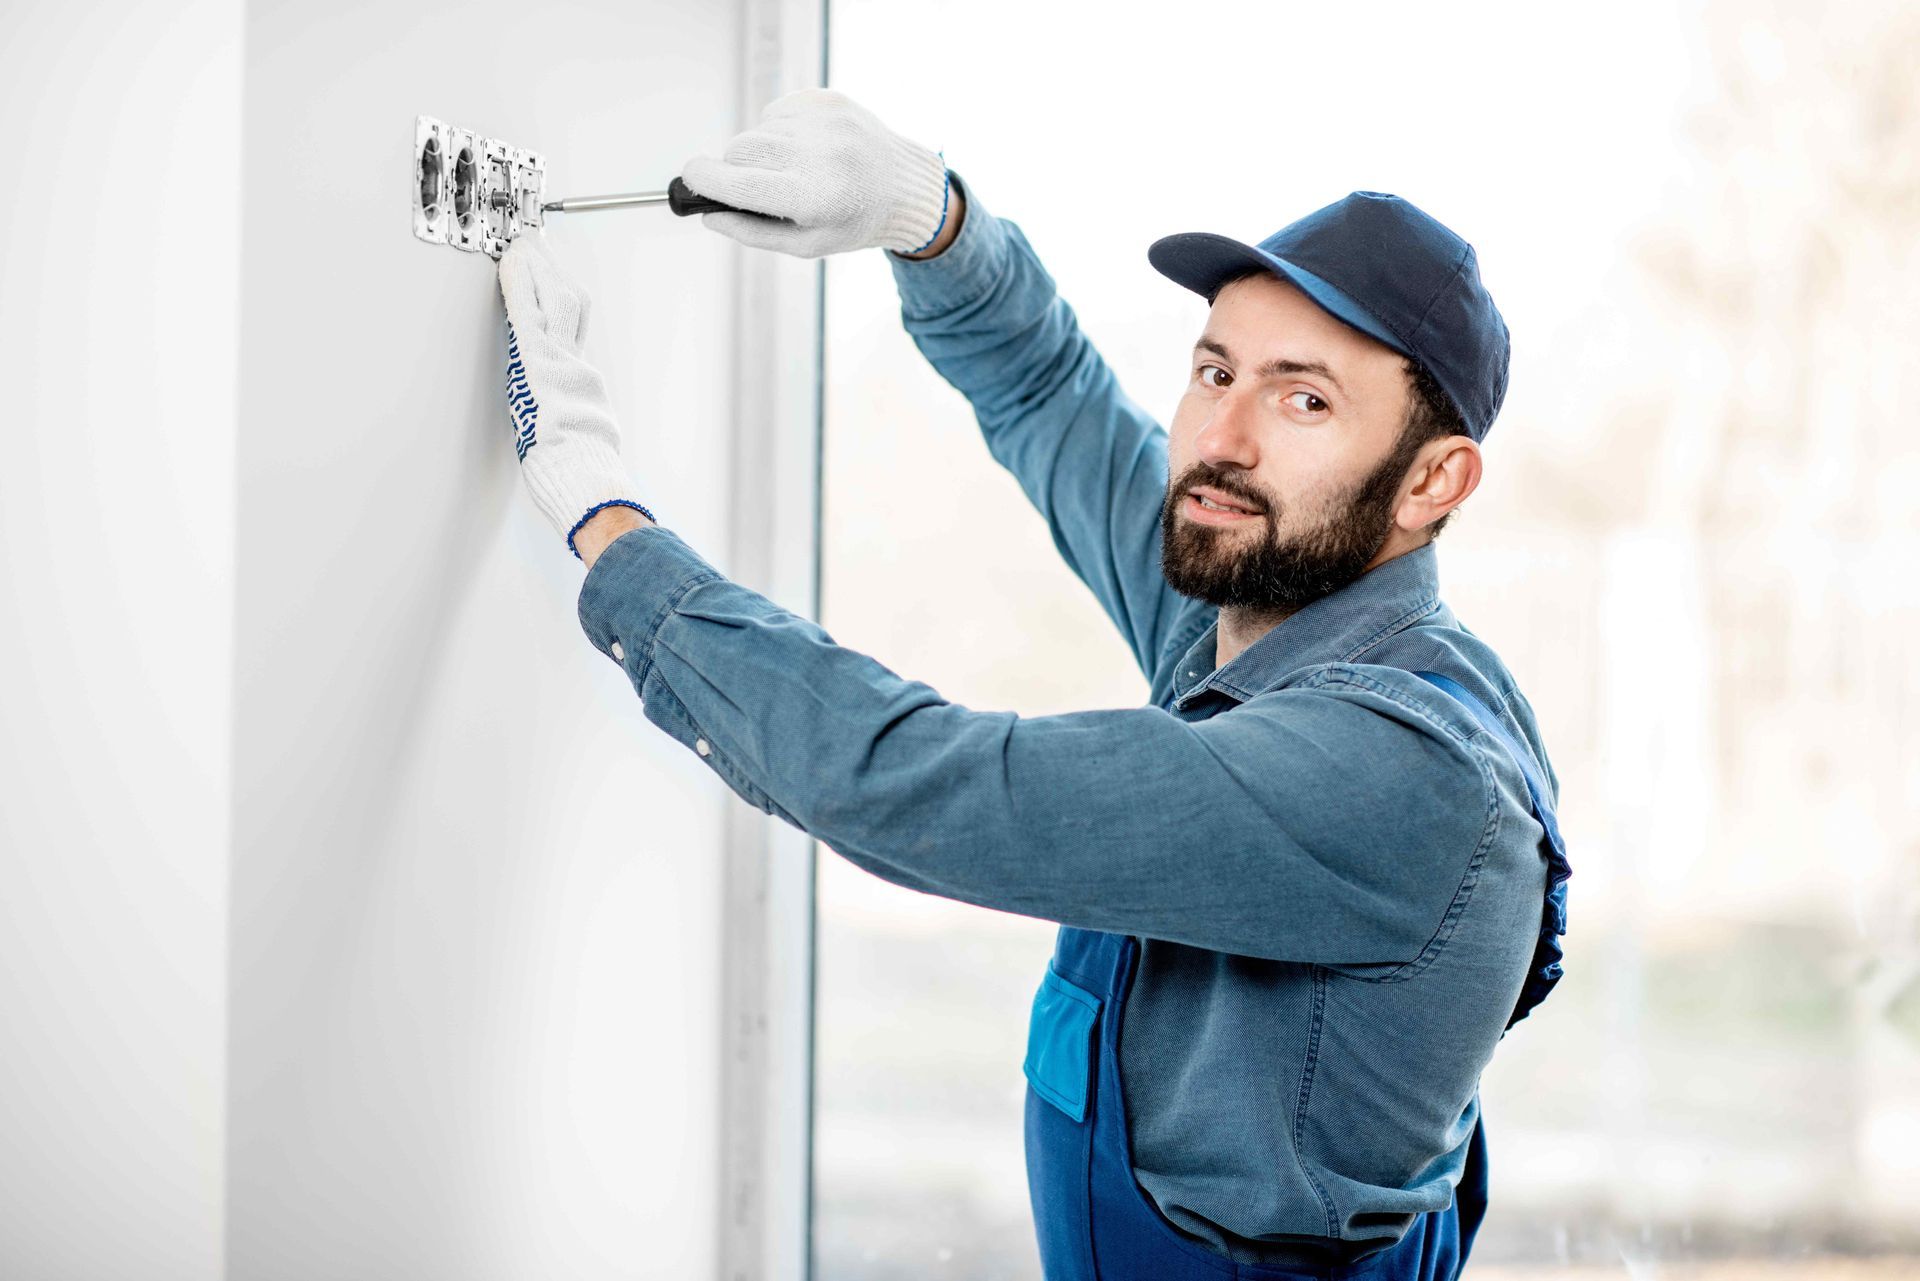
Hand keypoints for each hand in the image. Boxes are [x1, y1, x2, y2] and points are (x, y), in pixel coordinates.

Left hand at [496, 234, 652, 558]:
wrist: (584, 479)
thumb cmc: (581, 478)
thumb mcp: (583, 449)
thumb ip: (575, 432)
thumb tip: (571, 435)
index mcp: (584, 388)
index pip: (575, 335)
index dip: (564, 304)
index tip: (555, 283)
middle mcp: (576, 368)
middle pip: (571, 306)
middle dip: (554, 275)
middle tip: (539, 250)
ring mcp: (558, 360)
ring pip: (555, 298)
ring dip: (537, 269)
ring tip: (523, 248)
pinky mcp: (538, 360)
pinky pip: (528, 310)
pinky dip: (519, 284)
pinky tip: (510, 265)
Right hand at [680, 87, 950, 258]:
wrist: (903, 187)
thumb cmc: (851, 220)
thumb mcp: (806, 245)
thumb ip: (752, 232)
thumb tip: (707, 213)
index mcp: (817, 197)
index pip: (742, 182)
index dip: (706, 178)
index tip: (690, 176)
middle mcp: (822, 153)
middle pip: (741, 151)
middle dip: (737, 169)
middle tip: (762, 187)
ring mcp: (826, 121)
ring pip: (757, 130)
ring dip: (762, 151)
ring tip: (795, 169)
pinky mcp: (828, 99)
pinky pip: (776, 112)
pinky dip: (780, 132)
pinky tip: (807, 148)